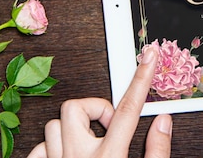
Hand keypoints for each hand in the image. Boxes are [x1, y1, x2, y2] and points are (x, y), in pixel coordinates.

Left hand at [27, 47, 171, 157]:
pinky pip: (39, 147)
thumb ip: (158, 151)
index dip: (141, 79)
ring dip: (71, 130)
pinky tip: (66, 155)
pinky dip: (52, 147)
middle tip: (106, 128)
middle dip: (93, 111)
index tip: (148, 56)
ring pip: (54, 125)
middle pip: (77, 107)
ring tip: (87, 146)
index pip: (128, 109)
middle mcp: (78, 157)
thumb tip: (163, 122)